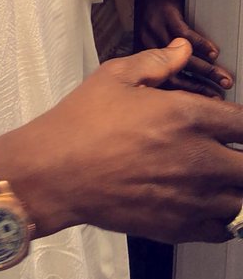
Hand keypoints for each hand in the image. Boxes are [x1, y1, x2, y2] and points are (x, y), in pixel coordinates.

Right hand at [0, 39, 242, 243]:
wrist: (55, 172)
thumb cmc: (81, 122)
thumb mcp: (115, 76)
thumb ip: (157, 61)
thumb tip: (183, 48)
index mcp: (187, 116)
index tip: (236, 125)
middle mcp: (197, 158)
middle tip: (233, 153)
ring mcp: (191, 197)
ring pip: (242, 202)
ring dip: (238, 188)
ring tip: (226, 180)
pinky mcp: (178, 227)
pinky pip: (224, 230)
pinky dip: (227, 219)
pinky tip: (214, 205)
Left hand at [134, 0, 233, 97]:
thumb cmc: (156, 5)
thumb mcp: (156, 33)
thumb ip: (165, 56)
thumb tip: (188, 79)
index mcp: (143, 53)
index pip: (163, 83)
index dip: (188, 95)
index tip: (206, 103)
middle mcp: (146, 42)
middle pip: (174, 76)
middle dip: (201, 88)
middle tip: (220, 95)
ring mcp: (154, 28)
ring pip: (182, 58)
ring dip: (207, 70)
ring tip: (224, 77)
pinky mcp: (164, 12)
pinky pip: (184, 34)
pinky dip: (201, 45)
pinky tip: (213, 52)